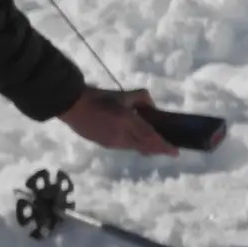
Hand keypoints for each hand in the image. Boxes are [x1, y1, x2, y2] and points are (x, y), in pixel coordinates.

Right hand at [57, 86, 178, 155]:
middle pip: (145, 147)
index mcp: (126, 121)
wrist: (71, 106)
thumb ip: (140, 98)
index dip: (164, 146)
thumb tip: (151, 105)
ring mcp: (112, 143)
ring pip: (134, 148)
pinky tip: (133, 139)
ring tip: (152, 143)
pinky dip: (133, 144)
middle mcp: (121, 136)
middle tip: (167, 148)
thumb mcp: (121, 94)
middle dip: (157, 149)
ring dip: (145, 147)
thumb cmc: (96, 97)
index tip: (175, 151)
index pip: (150, 137)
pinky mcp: (104, 145)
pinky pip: (124, 147)